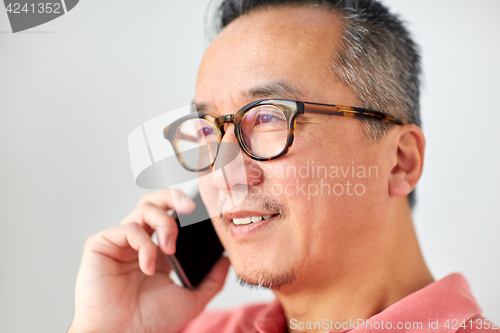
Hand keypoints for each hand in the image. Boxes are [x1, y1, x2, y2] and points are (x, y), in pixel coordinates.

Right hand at [68, 189, 229, 332]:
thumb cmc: (149, 323)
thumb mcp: (190, 300)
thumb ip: (211, 280)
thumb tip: (227, 261)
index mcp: (158, 250)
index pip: (171, 216)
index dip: (186, 209)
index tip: (205, 211)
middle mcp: (139, 241)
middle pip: (155, 201)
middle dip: (173, 196)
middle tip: (190, 207)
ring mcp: (120, 242)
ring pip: (143, 208)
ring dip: (164, 222)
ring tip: (170, 247)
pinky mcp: (101, 244)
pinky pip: (127, 229)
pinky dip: (144, 244)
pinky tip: (149, 266)